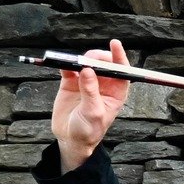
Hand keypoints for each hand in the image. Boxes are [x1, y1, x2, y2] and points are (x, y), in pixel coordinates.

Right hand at [51, 39, 132, 171]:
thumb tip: (87, 70)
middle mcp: (103, 85)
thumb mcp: (93, 112)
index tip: (114, 44)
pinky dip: (65, 64)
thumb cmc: (89, 130)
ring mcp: (86, 83)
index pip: (121, 71)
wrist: (71, 139)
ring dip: (79, 60)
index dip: (119, 57)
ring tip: (74, 64)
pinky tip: (62, 64)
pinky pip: (68, 69)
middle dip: (96, 58)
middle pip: (102, 64)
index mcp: (116, 92)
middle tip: (87, 59)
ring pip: (85, 63)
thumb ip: (90, 91)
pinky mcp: (70, 83)